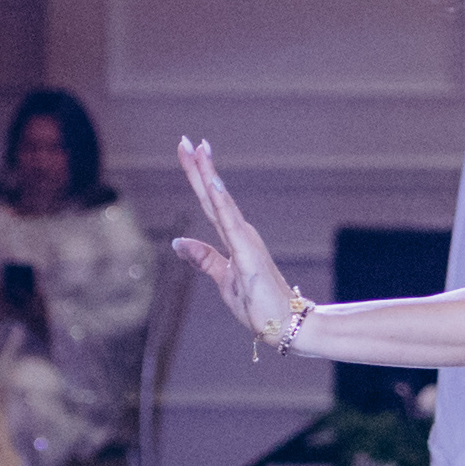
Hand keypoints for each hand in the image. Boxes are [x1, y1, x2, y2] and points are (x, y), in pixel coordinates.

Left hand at [171, 140, 299, 345]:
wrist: (285, 325)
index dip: (199, 177)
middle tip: (187, 140)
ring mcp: (246, 243)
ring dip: (210, 177)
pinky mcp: (249, 258)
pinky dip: (223, 205)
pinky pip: (232, 227)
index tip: (189, 152)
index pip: (210, 203)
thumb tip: (178, 241)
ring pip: (222, 205)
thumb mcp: (222, 279)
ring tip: (199, 151)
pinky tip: (215, 185)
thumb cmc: (258, 303)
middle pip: (214, 196)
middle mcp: (241, 234)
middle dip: (200, 168)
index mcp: (234, 238)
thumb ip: (203, 258)